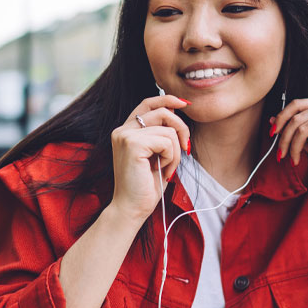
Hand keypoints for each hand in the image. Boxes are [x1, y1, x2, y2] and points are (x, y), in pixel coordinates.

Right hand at [108, 95, 190, 223]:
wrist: (132, 208)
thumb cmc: (145, 186)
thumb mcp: (156, 154)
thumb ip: (160, 133)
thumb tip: (175, 110)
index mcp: (125, 130)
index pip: (148, 103)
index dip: (167, 99)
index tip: (184, 104)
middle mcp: (122, 129)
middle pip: (162, 111)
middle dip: (181, 128)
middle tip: (185, 148)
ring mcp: (125, 135)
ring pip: (168, 130)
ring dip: (175, 152)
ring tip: (166, 168)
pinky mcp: (132, 144)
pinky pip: (166, 141)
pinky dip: (171, 158)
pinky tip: (161, 170)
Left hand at [273, 99, 307, 207]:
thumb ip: (297, 131)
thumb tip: (272, 120)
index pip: (297, 104)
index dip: (281, 117)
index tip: (272, 133)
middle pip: (297, 116)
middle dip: (284, 138)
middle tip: (280, 154)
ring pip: (303, 128)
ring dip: (295, 147)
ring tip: (295, 159)